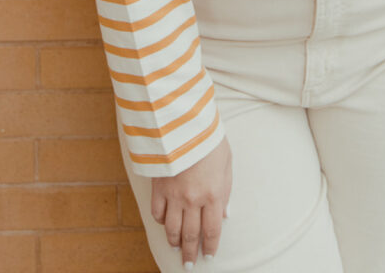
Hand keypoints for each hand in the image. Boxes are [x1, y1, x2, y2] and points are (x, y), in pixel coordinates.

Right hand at [150, 135, 231, 267]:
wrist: (184, 124)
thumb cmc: (209, 140)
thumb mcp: (227, 163)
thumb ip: (225, 190)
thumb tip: (224, 214)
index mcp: (213, 194)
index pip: (212, 230)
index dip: (210, 246)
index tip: (208, 257)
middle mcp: (193, 200)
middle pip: (191, 234)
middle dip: (190, 253)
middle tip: (189, 265)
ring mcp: (173, 195)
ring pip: (172, 229)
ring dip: (174, 242)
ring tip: (176, 250)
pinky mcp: (158, 187)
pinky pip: (157, 212)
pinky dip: (161, 221)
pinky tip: (165, 224)